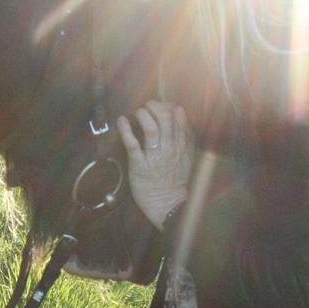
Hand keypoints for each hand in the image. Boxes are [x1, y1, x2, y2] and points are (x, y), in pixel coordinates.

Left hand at [118, 101, 193, 229]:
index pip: (178, 118)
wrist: (167, 203)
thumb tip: (180, 113)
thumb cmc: (174, 179)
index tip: (162, 104)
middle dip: (154, 107)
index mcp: (181, 145)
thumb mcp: (187, 156)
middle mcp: (169, 148)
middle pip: (165, 119)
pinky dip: (126, 131)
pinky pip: (133, 145)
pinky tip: (121, 121)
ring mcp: (154, 157)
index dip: (168, 106)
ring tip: (138, 112)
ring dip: (142, 115)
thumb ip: (186, 137)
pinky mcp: (139, 165)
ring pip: (151, 129)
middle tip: (147, 106)